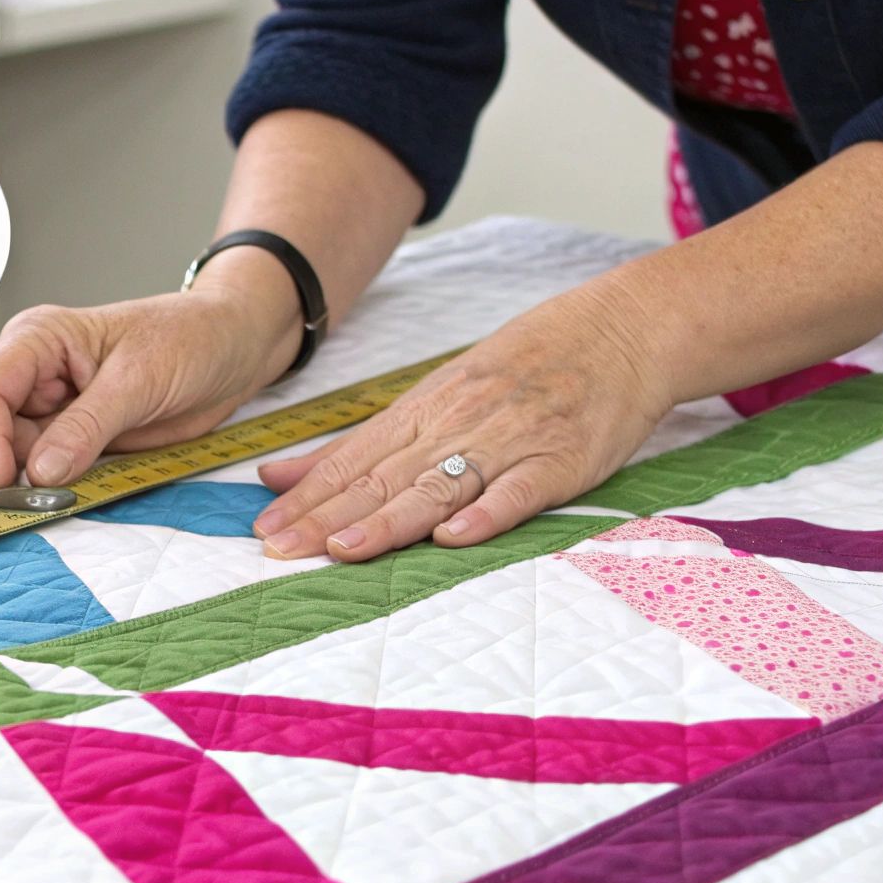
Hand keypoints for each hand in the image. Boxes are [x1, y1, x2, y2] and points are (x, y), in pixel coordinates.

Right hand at [0, 248, 302, 490]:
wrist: (232, 350)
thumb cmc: (190, 340)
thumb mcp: (139, 379)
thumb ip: (87, 426)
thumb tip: (39, 472)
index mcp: (38, 340)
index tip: (1, 482)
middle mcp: (31, 373)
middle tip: (39, 493)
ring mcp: (48, 408)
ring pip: (2, 454)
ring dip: (21, 480)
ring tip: (64, 488)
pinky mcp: (69, 438)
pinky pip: (38, 469)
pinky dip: (45, 487)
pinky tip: (72, 489)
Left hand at [253, 282, 672, 561]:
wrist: (619, 333)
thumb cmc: (521, 369)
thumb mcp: (435, 394)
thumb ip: (359, 445)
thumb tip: (278, 476)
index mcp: (423, 410)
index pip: (352, 460)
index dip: (307, 498)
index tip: (264, 530)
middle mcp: (456, 424)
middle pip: (383, 478)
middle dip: (327, 516)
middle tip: (280, 550)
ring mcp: (508, 442)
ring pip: (438, 486)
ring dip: (390, 520)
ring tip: (344, 548)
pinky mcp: (558, 462)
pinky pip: (518, 491)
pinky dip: (486, 514)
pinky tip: (454, 538)